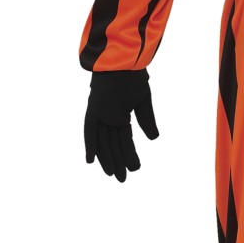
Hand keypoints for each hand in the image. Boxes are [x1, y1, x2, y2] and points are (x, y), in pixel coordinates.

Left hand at [84, 68, 159, 182]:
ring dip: (108, 159)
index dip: (127, 155)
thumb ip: (146, 120)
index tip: (133, 168)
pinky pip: (89, 130)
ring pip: (103, 141)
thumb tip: (153, 139)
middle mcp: (108, 117)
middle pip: (112, 145)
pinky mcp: (93, 110)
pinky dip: (90, 145)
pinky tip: (91, 160)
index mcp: (120, 115)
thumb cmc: (134, 77)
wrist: (124, 62)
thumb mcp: (142, 102)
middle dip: (117, 162)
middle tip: (122, 180)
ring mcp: (100, 114)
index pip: (123, 140)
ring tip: (115, 175)